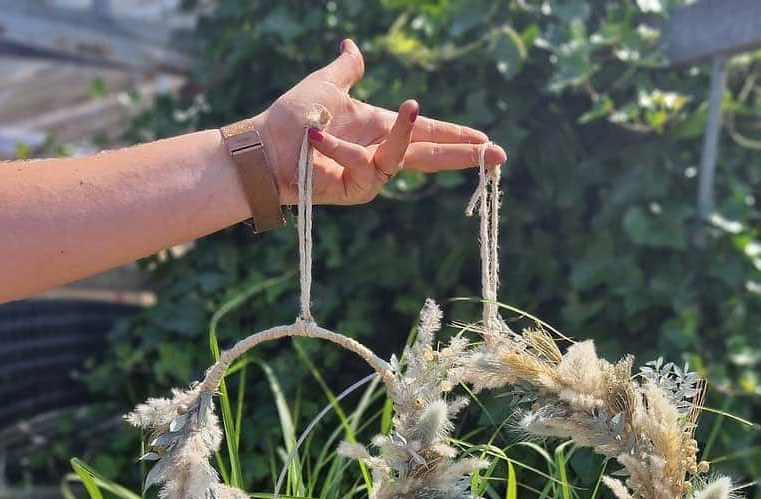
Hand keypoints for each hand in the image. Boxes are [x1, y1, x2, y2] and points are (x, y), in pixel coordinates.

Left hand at [256, 39, 506, 205]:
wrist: (264, 147)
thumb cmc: (291, 117)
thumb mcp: (326, 85)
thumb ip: (346, 68)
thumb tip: (353, 46)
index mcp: (382, 129)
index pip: (429, 133)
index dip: (458, 137)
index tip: (487, 141)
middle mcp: (381, 154)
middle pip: (432, 156)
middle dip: (464, 154)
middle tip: (496, 154)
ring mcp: (371, 176)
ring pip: (400, 158)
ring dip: (402, 133)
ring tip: (405, 107)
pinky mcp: (356, 191)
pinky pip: (362, 165)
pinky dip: (340, 148)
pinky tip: (317, 134)